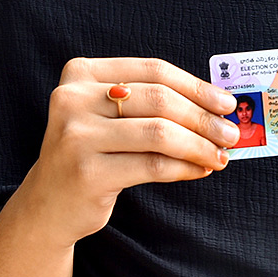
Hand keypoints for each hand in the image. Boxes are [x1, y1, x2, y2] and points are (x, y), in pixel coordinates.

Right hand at [23, 57, 239, 245]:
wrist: (47, 206)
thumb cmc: (93, 151)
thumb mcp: (111, 115)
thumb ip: (151, 100)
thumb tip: (216, 104)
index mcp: (81, 73)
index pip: (153, 70)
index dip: (195, 85)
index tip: (226, 102)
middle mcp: (72, 99)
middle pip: (158, 99)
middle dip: (202, 117)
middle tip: (230, 132)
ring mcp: (75, 136)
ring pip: (158, 133)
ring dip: (198, 144)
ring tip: (220, 154)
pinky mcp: (86, 173)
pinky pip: (151, 165)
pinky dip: (183, 166)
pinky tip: (200, 169)